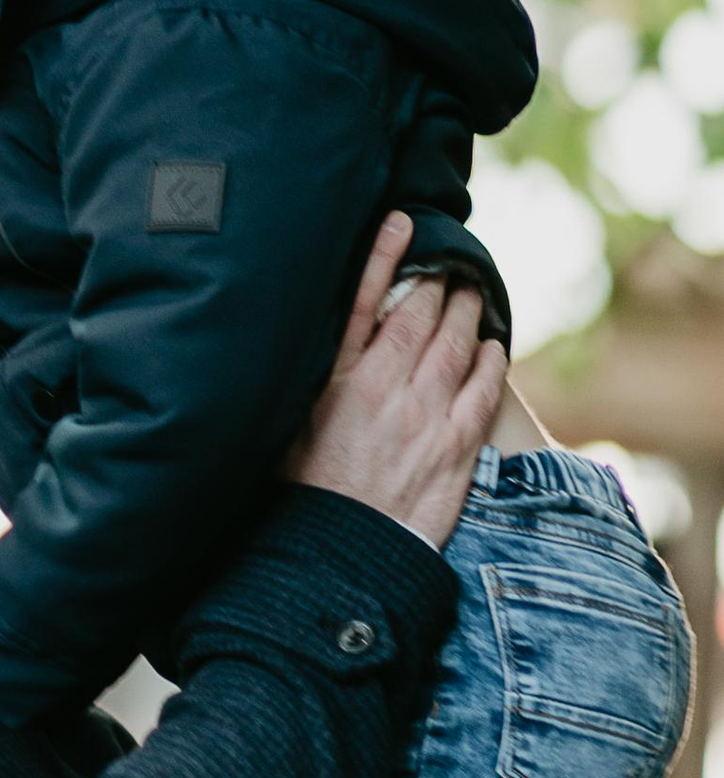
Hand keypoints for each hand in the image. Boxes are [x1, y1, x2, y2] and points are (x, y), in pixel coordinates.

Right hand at [287, 213, 502, 548]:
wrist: (342, 554)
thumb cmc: (304, 494)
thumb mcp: (286, 428)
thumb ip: (305, 384)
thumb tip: (305, 347)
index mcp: (335, 382)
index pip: (363, 303)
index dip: (385, 257)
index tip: (401, 223)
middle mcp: (382, 391)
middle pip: (419, 317)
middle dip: (438, 284)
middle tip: (448, 264)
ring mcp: (424, 417)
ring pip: (455, 346)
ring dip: (466, 313)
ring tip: (471, 293)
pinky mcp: (456, 448)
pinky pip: (482, 391)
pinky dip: (489, 361)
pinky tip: (492, 346)